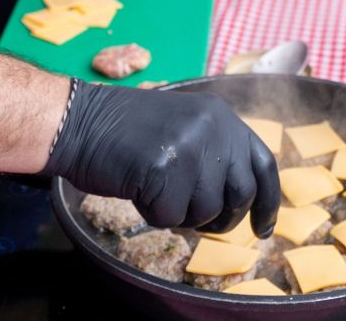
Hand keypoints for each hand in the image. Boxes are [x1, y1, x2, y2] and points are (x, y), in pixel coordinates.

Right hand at [45, 82, 279, 235]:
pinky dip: (152, 213)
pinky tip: (137, 187)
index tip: (264, 229)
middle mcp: (214, 127)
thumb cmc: (125, 131)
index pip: (263, 164)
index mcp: (222, 115)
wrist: (77, 120)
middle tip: (191, 215)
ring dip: (180, 212)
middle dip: (220, 218)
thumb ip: (215, 153)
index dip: (268, 201)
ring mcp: (191, 146)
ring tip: (154, 186)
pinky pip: (170, 217)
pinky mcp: (164, 168)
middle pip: (241, 195)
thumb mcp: (184, 128)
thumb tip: (242, 200)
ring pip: (206, 211)